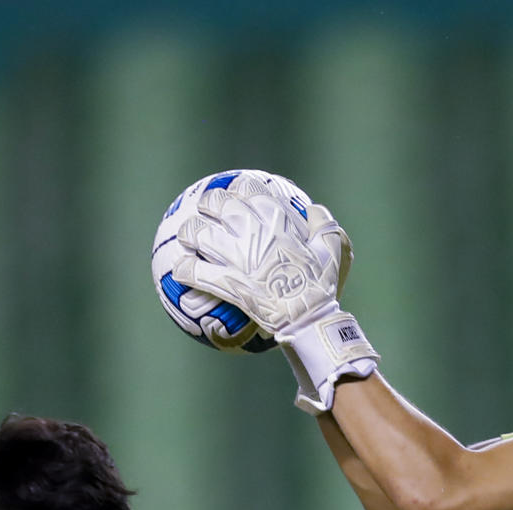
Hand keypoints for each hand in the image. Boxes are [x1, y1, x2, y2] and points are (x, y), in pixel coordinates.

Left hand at [174, 180, 379, 411]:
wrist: (308, 318)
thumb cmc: (321, 285)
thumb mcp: (332, 249)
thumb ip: (322, 224)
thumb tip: (314, 209)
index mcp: (276, 220)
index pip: (248, 190)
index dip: (236, 189)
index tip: (233, 193)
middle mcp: (252, 233)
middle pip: (217, 204)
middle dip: (207, 204)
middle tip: (205, 212)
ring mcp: (237, 258)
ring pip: (200, 234)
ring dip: (189, 234)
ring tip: (188, 238)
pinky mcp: (227, 283)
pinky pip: (196, 272)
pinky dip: (185, 270)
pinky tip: (181, 270)